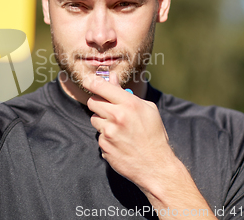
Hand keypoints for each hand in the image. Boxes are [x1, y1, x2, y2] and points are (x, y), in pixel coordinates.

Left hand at [83, 72, 173, 190]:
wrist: (156, 166)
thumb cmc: (153, 134)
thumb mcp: (147, 109)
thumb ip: (125, 93)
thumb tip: (111, 77)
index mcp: (129, 104)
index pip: (100, 86)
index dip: (90, 82)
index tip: (87, 81)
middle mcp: (117, 116)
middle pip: (92, 102)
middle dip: (98, 103)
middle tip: (108, 108)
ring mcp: (109, 132)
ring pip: (94, 119)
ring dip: (102, 121)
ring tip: (118, 128)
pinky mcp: (104, 146)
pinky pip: (99, 135)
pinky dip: (106, 137)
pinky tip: (120, 142)